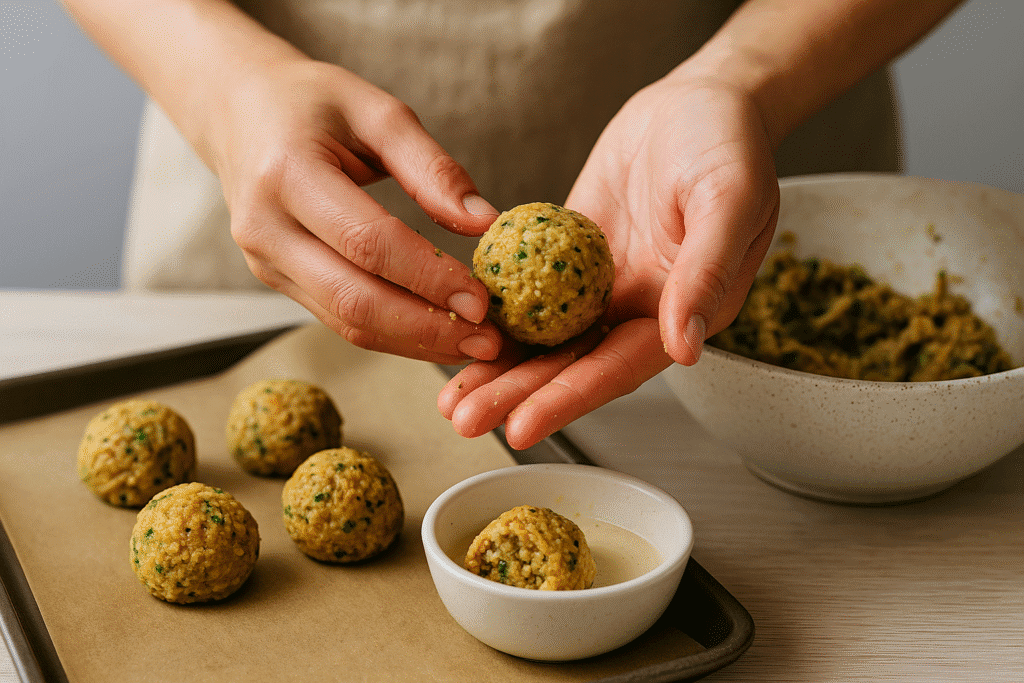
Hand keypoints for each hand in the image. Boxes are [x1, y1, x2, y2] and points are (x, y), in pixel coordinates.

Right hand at [211, 57, 503, 363]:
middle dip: (426, 327)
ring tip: (473, 345)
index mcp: (287, 173)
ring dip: (414, 342)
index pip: (367, 242)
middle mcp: (266, 226)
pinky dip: (392, 333)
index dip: (427, 277)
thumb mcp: (376, 111)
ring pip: (345, 321)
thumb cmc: (309, 103)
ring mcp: (264, 261)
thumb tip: (484, 221)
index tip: (481, 298)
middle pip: (353, 298)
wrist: (235, 110)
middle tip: (487, 340)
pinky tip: (436, 334)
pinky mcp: (276, 279)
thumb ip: (431, 167)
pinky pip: (338, 319)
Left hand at [439, 71, 779, 448]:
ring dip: (498, 369)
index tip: (523, 427)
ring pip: (543, 337)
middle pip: (571, 364)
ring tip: (450, 400)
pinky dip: (495, 313)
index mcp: (682, 311)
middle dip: (517, 396)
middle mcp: (637, 309)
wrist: (696, 101)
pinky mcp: (567, 256)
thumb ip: (707, 272)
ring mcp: (599, 285)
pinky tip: (455, 330)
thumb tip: (685, 347)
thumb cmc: (727, 144)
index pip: (619, 366)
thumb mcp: (730, 200)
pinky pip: (526, 289)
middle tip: (464, 420)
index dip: (571, 398)